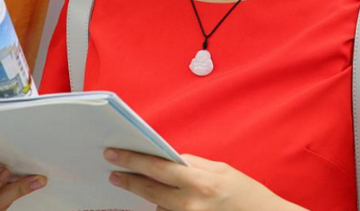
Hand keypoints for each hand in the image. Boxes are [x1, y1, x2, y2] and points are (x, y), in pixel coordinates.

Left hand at [104, 148, 295, 210]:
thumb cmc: (246, 194)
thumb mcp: (221, 170)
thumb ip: (192, 164)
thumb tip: (169, 159)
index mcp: (199, 182)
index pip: (157, 167)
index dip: (133, 160)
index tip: (114, 154)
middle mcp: (191, 204)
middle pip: (149, 190)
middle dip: (129, 180)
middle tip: (113, 173)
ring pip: (158, 207)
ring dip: (149, 197)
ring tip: (136, 185)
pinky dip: (164, 208)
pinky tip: (161, 201)